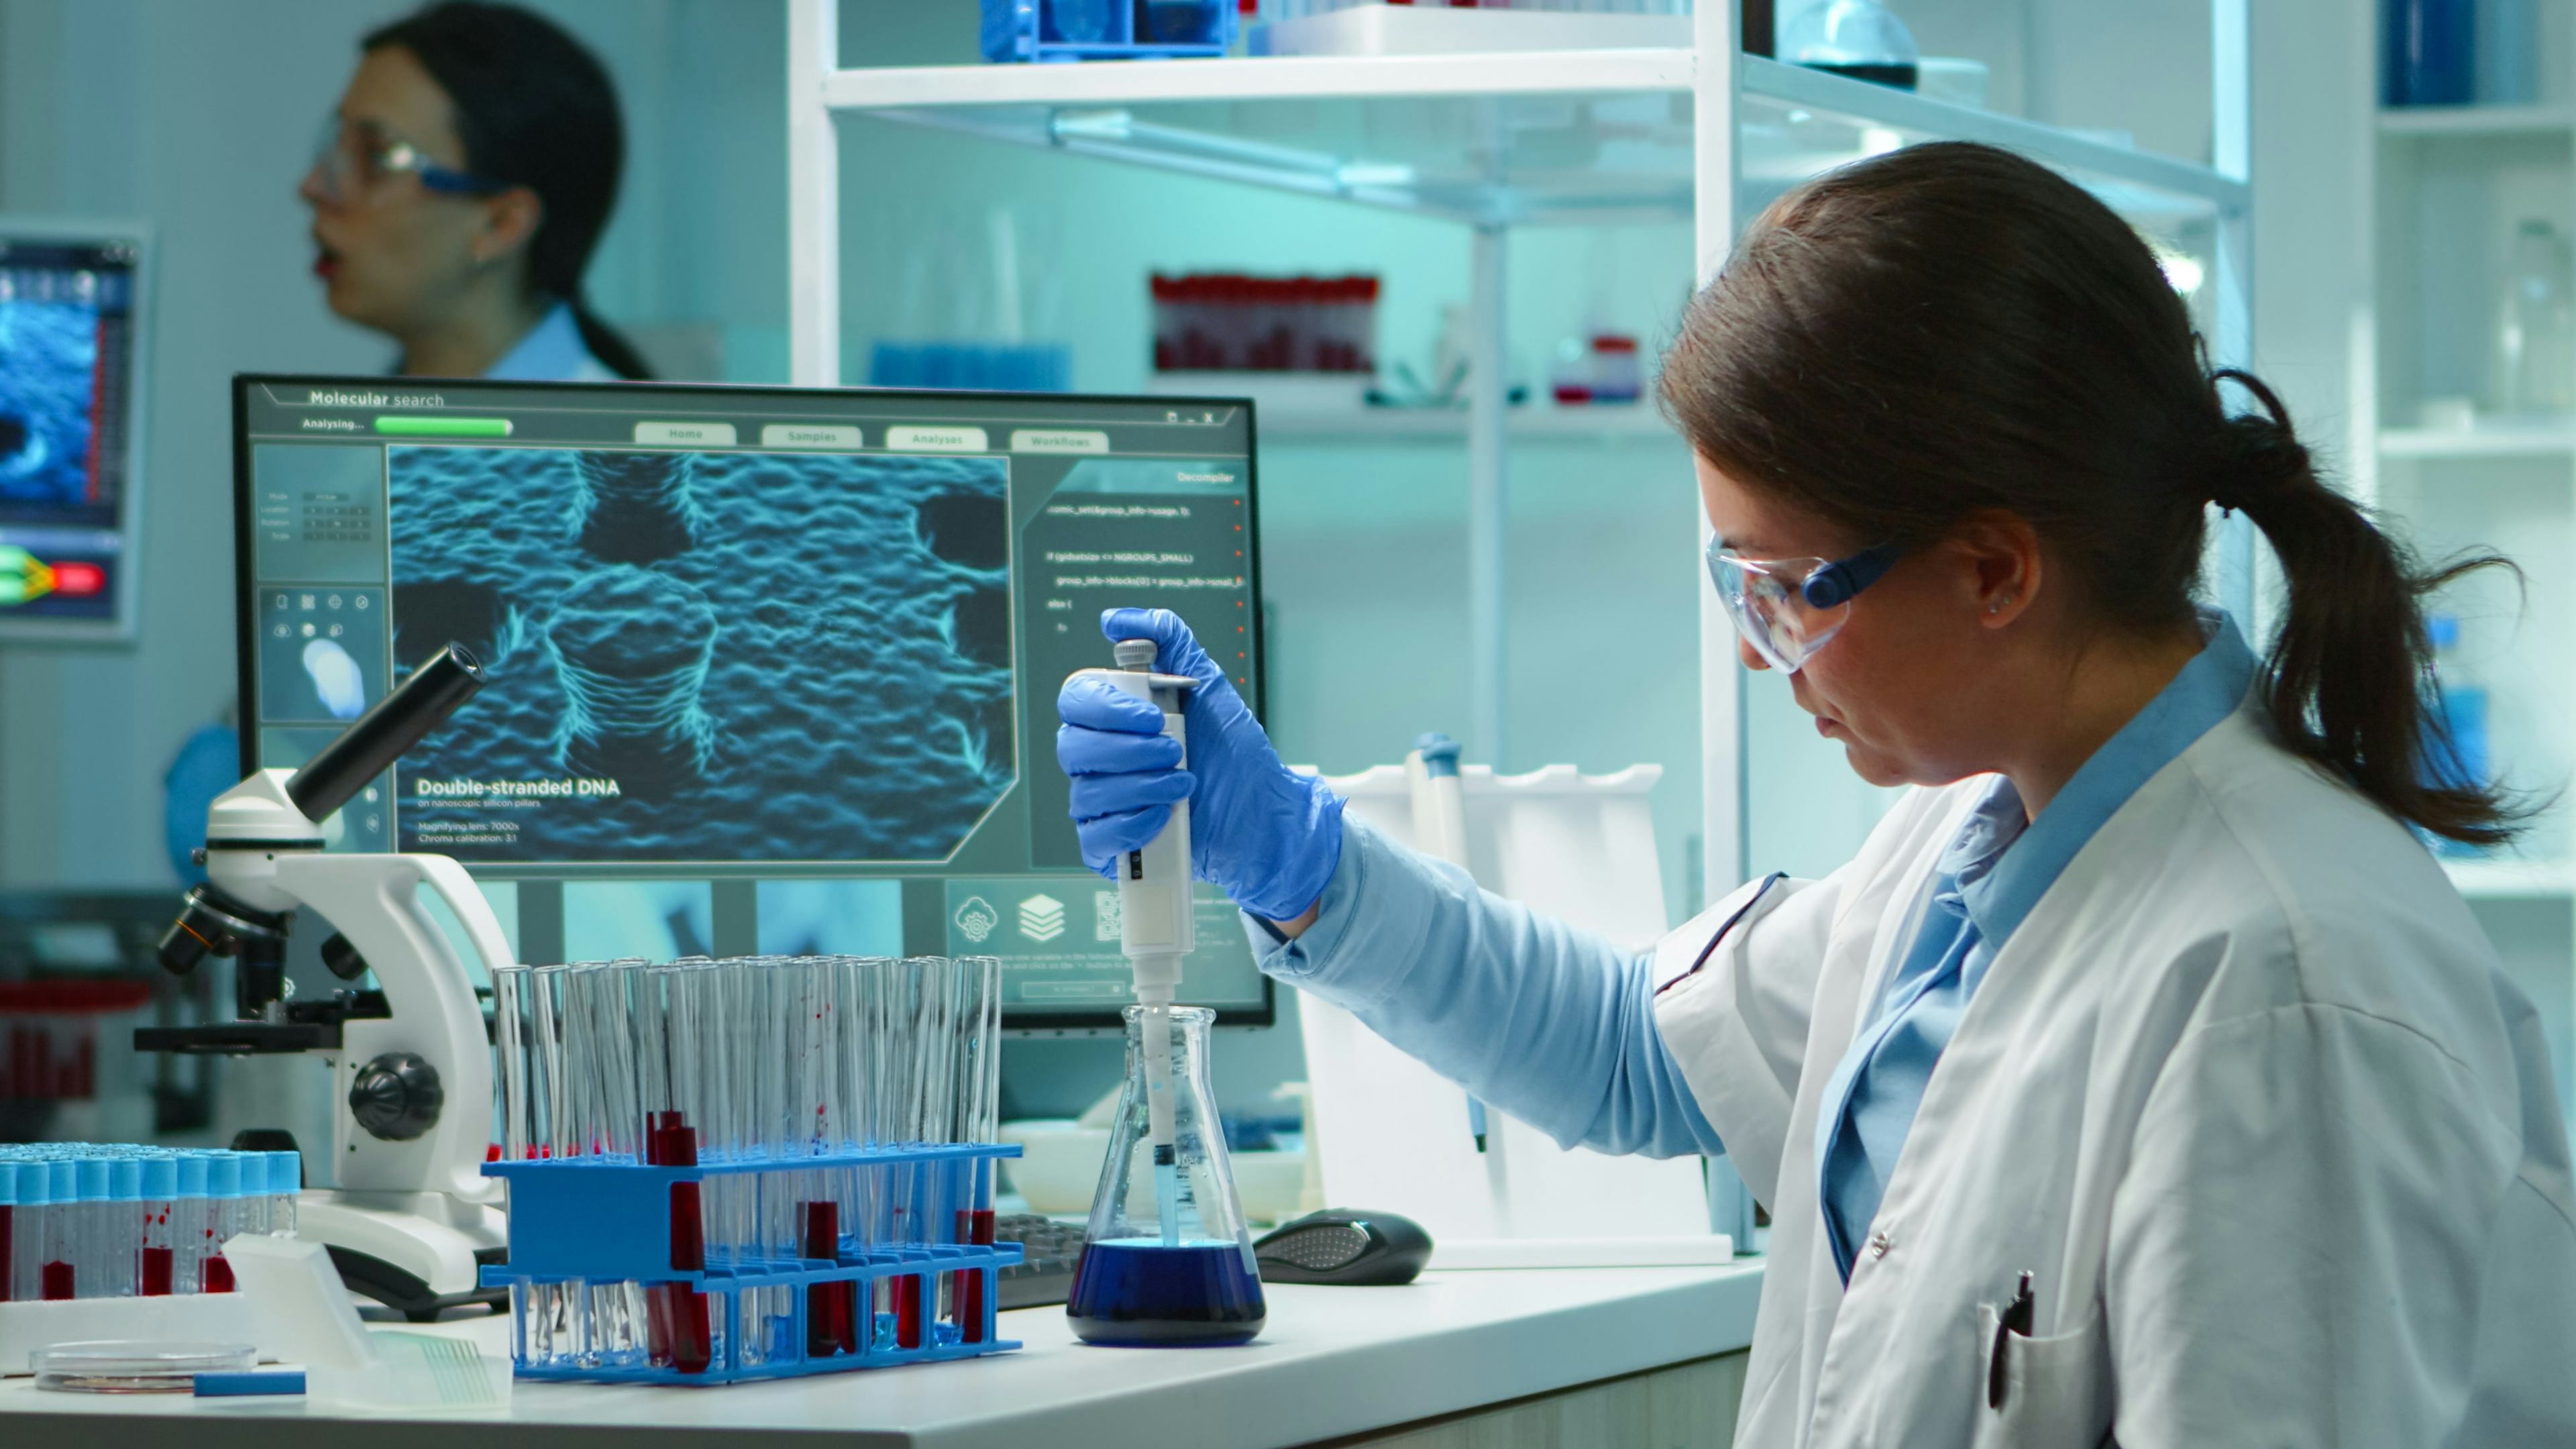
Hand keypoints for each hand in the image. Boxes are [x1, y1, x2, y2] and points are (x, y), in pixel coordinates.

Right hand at [1056, 608, 1342, 922]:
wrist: (1262, 810)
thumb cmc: (1232, 749)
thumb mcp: (1208, 682)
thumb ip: (1168, 639)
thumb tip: (1117, 619)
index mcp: (1113, 715)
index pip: (1074, 699)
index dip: (1106, 708)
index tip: (1153, 716)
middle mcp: (1099, 756)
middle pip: (1073, 746)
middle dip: (1129, 750)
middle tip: (1176, 752)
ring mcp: (1101, 801)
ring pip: (1086, 792)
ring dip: (1141, 787)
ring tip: (1184, 785)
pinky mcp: (1110, 844)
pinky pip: (1094, 838)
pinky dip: (1131, 826)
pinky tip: (1163, 817)